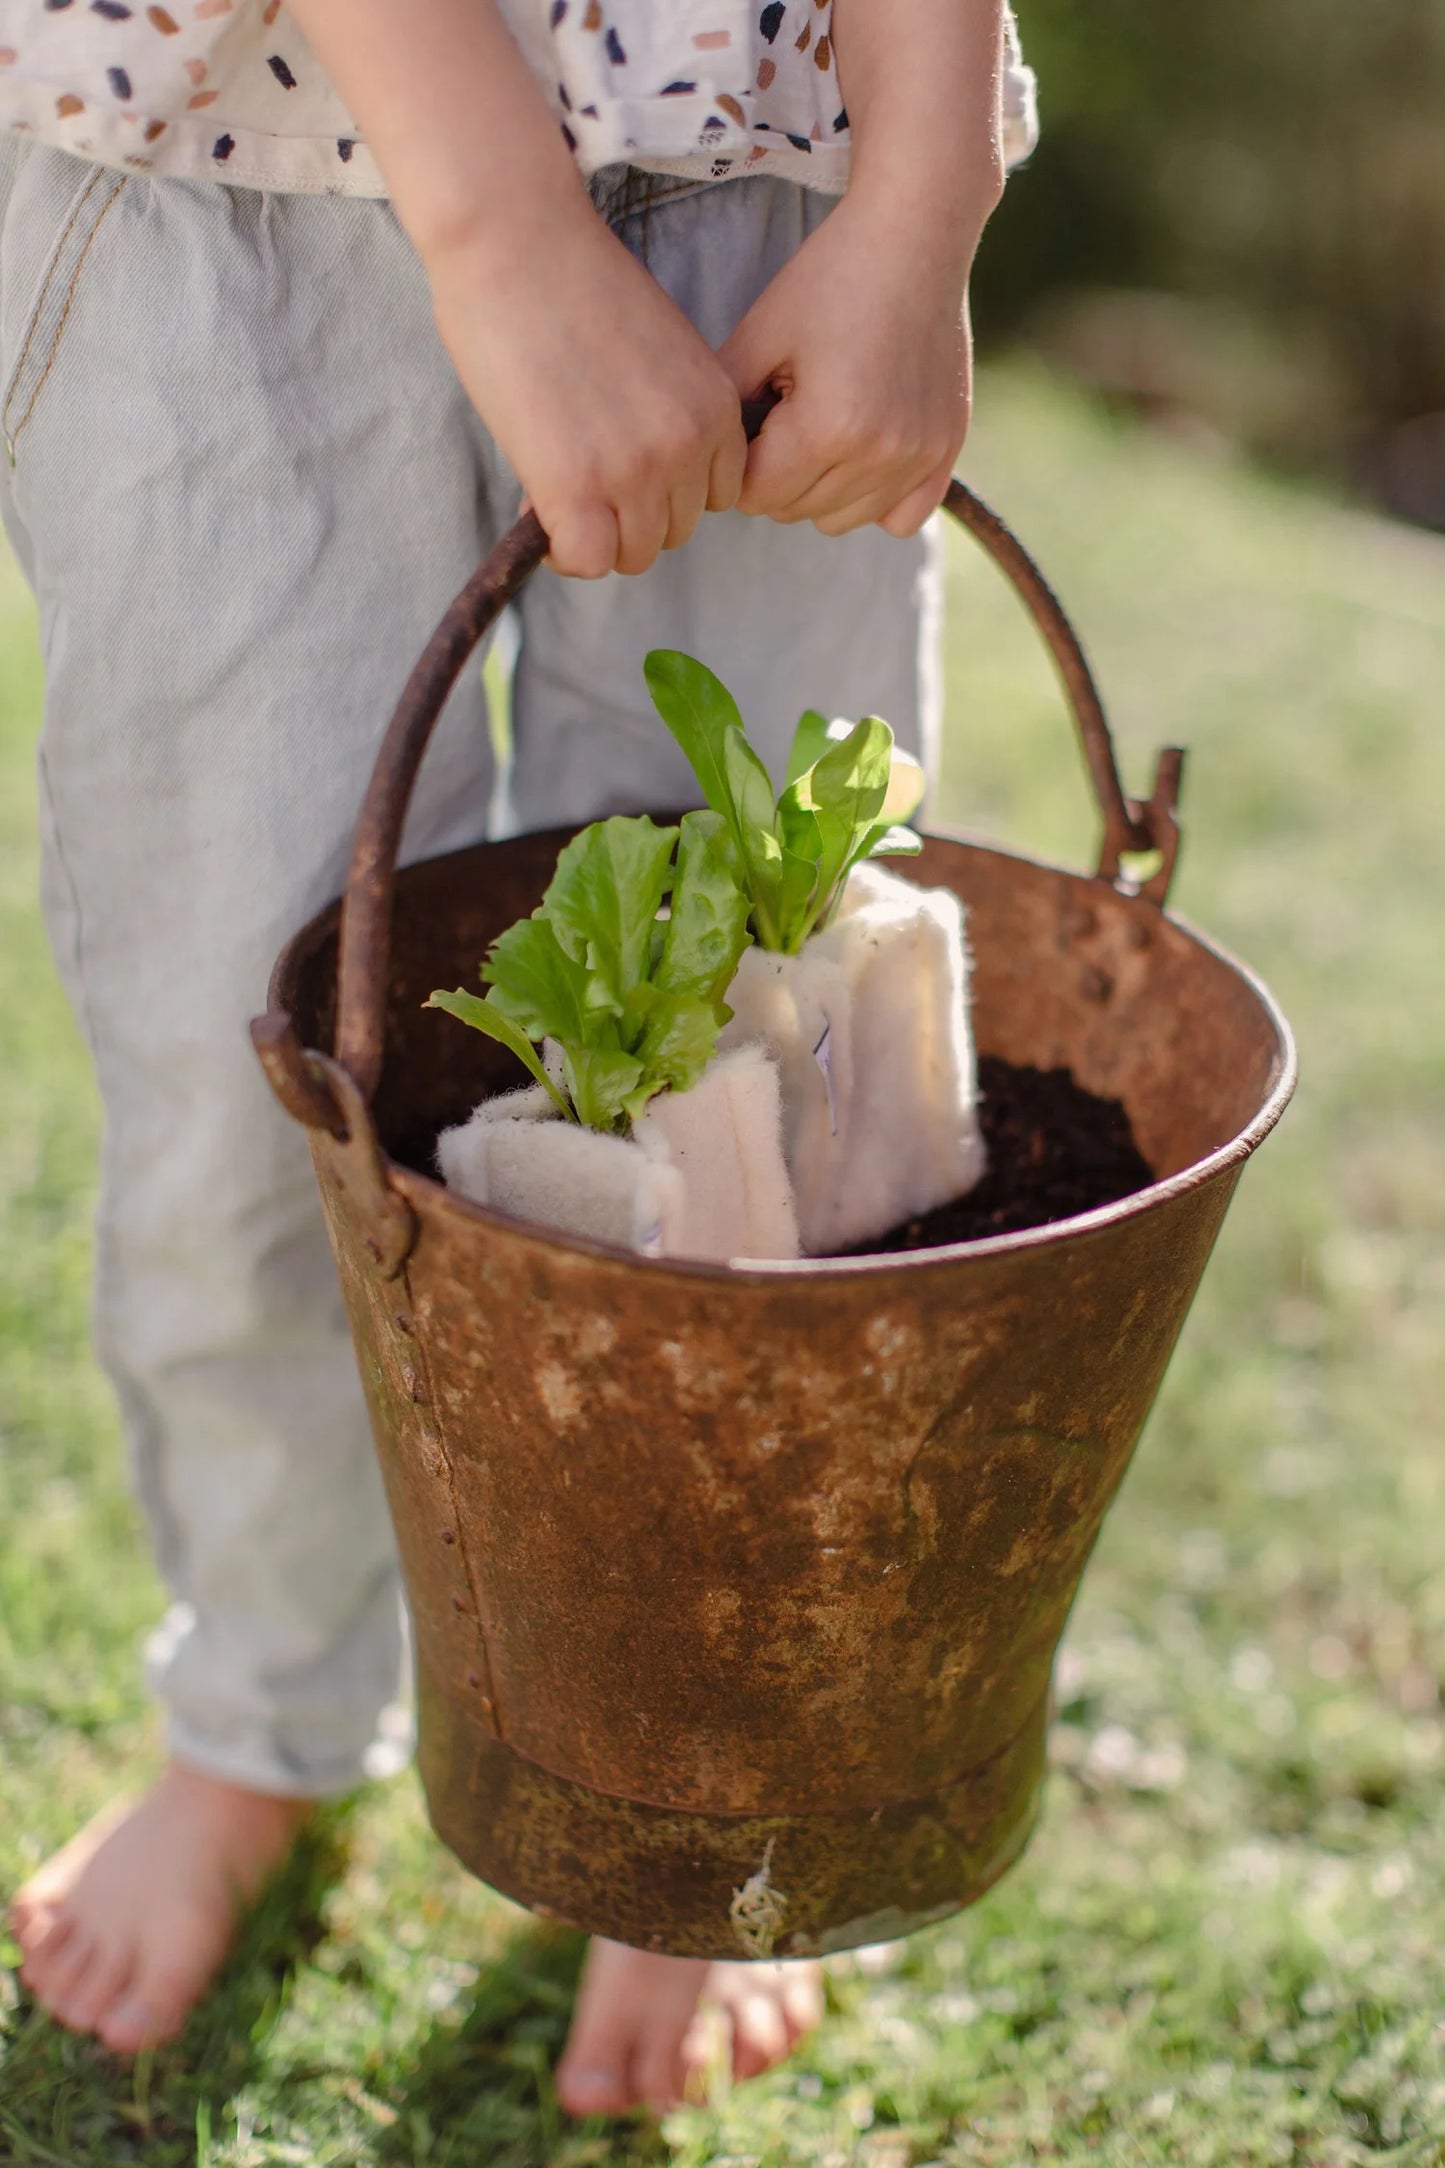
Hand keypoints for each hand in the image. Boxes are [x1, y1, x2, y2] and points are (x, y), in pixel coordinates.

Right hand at [428, 200, 747, 577]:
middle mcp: (688, 445)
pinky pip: (587, 559)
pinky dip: (563, 551)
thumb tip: (640, 473)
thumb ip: (666, 413)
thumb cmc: (572, 280)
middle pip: (674, 530)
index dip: (666, 493)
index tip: (624, 472)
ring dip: (595, 534)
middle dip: (629, 516)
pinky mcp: (577, 487)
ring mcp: (636, 471)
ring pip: (633, 553)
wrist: (515, 241)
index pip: (715, 496)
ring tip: (557, 492)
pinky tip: (540, 513)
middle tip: (582, 481)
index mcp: (717, 408)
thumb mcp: (657, 353)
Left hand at [720, 191, 982, 538]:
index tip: (750, 416)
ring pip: (839, 520)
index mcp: (827, 429)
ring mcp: (920, 456)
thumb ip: (725, 412)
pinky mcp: (947, 449)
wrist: (916, 234)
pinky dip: (874, 497)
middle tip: (785, 408)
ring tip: (822, 422)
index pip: (754, 495)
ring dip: (819, 487)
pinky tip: (863, 452)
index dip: (738, 460)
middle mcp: (880, 454)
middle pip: (794, 511)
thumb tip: (708, 467)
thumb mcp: (758, 336)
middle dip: (775, 472)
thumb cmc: (829, 278)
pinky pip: (900, 518)